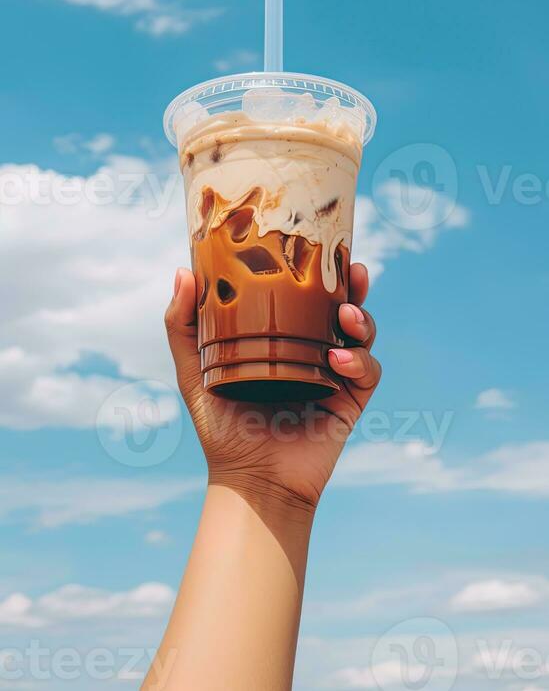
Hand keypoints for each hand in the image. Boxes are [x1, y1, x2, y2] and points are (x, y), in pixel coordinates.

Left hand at [165, 263, 380, 513]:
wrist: (249, 481)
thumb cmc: (220, 426)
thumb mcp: (194, 369)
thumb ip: (183, 324)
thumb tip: (182, 270)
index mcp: (284, 337)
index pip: (306, 294)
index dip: (319, 269)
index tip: (321, 243)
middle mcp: (314, 350)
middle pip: (343, 306)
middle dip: (354, 285)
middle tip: (354, 269)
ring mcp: (335, 374)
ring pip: (362, 334)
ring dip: (361, 318)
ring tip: (346, 314)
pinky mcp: (350, 401)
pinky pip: (367, 372)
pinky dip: (359, 360)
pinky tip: (339, 358)